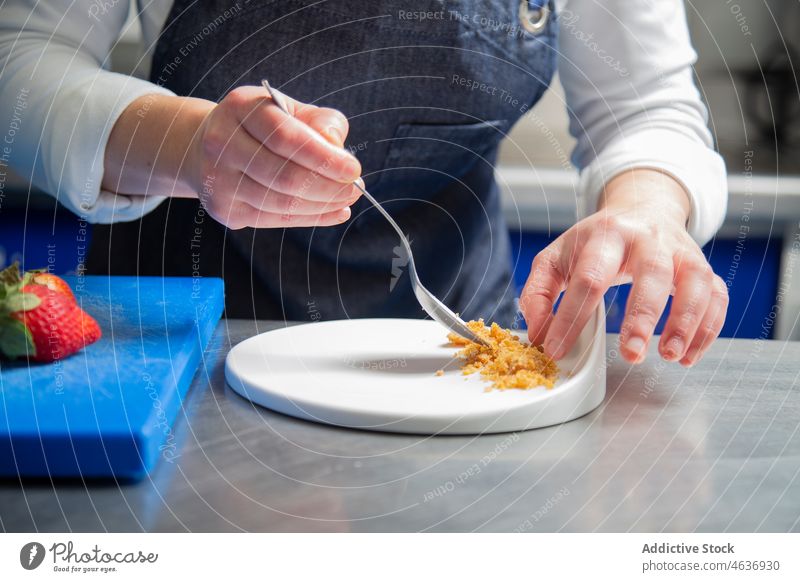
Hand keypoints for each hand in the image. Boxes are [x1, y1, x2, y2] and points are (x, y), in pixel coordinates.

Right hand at [186, 85, 361, 228]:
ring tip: (347, 200)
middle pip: (284, 176)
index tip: (354, 170)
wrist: (208, 147)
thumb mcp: (290, 110)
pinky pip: (275, 220)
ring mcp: (218, 180)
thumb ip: (320, 122)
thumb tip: (337, 147)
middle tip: (355, 190)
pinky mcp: (224, 209)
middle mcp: (222, 143)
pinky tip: (333, 212)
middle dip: (328, 187)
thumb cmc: (263, 127)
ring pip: (280, 202)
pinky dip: (311, 218)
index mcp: (241, 108)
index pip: (286, 138)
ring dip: (322, 205)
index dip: (324, 158)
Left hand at [520, 169, 728, 365]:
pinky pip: (717, 295)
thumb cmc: (596, 241)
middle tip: (631, 354)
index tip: (557, 349)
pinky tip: (690, 354)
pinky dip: (710, 327)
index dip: (571, 317)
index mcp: (606, 235)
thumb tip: (538, 331)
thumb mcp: (556, 257)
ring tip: (671, 356)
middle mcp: (647, 239)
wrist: (642, 207)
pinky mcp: (701, 266)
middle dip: (642, 316)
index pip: (588, 278)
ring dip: (687, 321)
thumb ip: (538, 292)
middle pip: (652, 273)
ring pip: (695, 282)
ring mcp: (680, 251)